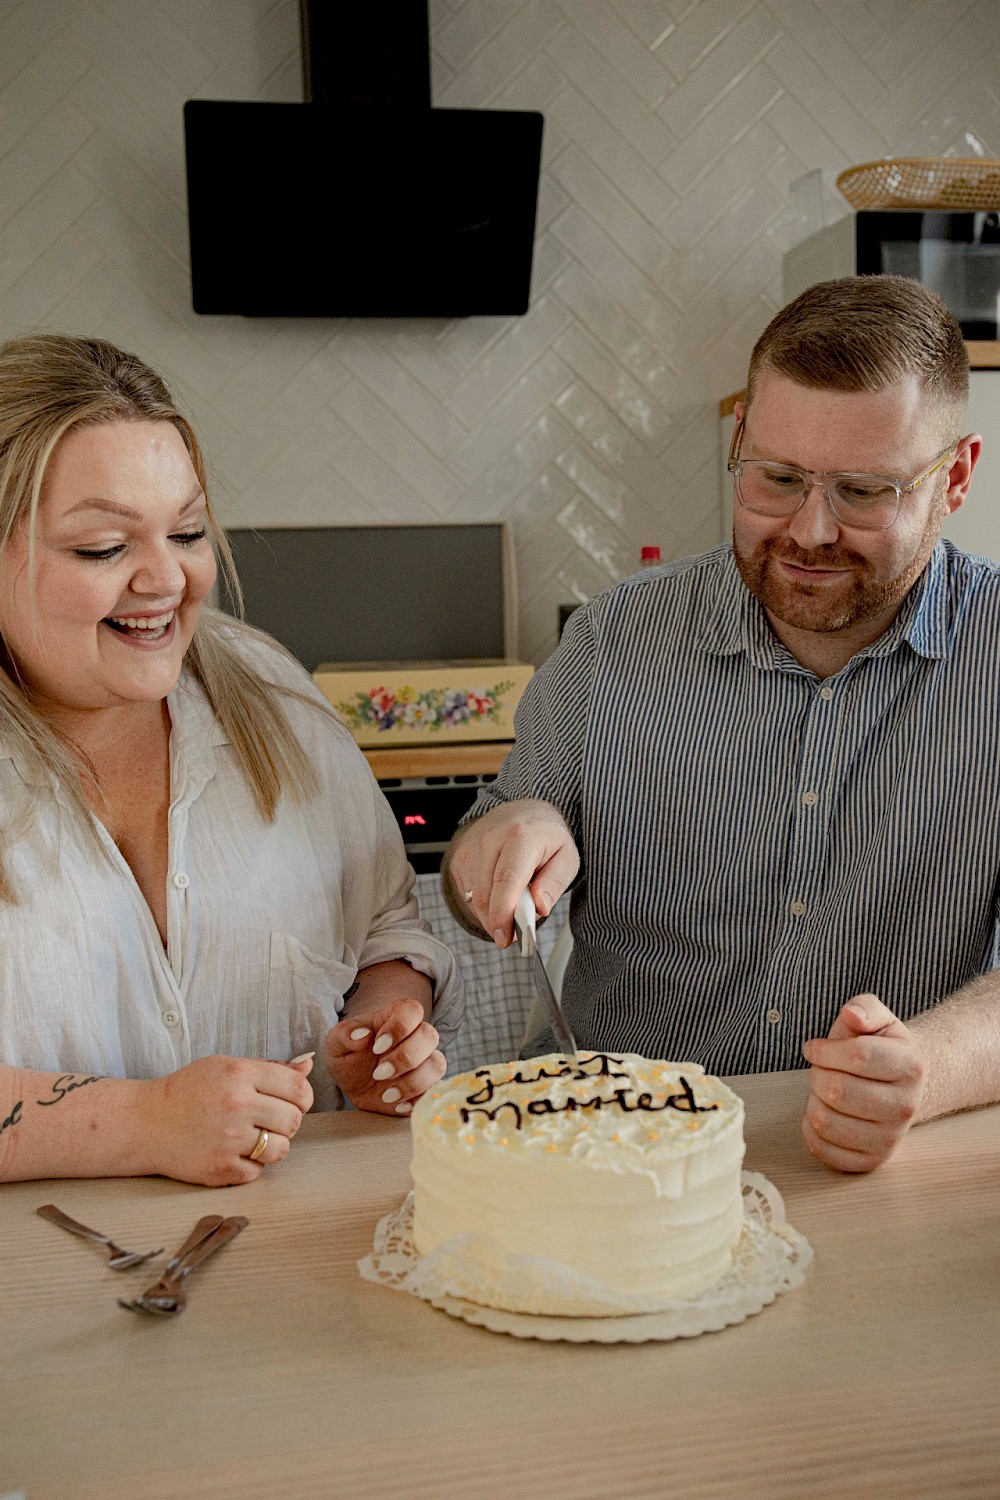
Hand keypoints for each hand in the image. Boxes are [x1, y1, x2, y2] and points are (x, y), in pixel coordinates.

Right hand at [143, 1054, 313, 1186]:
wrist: (145, 1123)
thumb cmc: (188, 1091)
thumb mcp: (226, 1067)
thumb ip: (270, 1068)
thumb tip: (308, 1065)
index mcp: (240, 1074)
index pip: (298, 1088)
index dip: (302, 1097)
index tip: (292, 1101)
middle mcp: (237, 1105)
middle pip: (294, 1120)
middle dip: (287, 1122)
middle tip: (267, 1120)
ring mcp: (228, 1140)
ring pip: (280, 1149)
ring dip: (272, 1146)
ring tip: (252, 1137)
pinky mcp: (219, 1169)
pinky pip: (257, 1172)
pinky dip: (250, 1165)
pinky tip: (233, 1152)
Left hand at [325, 998, 445, 1115]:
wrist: (354, 1085)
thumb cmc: (348, 1057)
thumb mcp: (336, 1044)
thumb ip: (344, 1035)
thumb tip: (362, 1034)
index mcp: (395, 1018)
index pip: (412, 1010)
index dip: (399, 1027)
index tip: (376, 1047)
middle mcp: (416, 1037)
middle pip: (429, 1035)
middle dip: (405, 1057)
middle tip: (378, 1073)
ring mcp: (425, 1062)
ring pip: (436, 1064)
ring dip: (413, 1082)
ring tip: (387, 1094)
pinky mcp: (427, 1086)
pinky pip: (435, 1090)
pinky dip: (417, 1099)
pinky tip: (397, 1104)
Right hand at [449, 797, 579, 947]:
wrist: (522, 813)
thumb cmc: (545, 838)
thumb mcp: (566, 857)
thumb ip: (554, 883)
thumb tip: (540, 907)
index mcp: (521, 836)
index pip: (507, 880)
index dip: (503, 913)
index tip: (505, 938)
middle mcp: (490, 838)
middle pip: (486, 894)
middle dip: (498, 922)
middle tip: (514, 933)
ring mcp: (471, 847)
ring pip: (474, 898)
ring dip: (491, 915)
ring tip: (512, 906)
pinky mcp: (459, 858)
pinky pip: (467, 894)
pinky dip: (482, 904)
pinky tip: (498, 894)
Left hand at [801, 994, 926, 1172]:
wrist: (901, 1085)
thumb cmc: (881, 1048)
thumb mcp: (878, 1018)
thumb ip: (864, 1007)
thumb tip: (852, 1016)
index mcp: (911, 1066)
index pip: (857, 1056)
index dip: (824, 1050)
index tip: (814, 1048)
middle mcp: (906, 1106)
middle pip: (837, 1090)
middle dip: (817, 1074)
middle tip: (822, 1070)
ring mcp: (891, 1138)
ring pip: (826, 1121)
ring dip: (813, 1101)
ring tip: (824, 1092)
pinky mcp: (872, 1160)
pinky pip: (825, 1151)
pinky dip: (811, 1131)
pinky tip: (823, 1113)